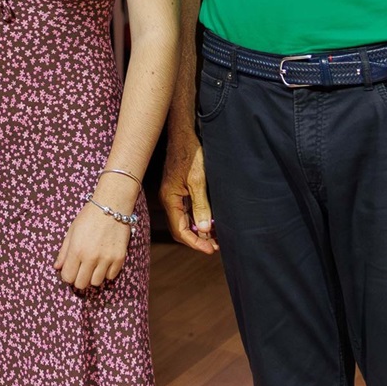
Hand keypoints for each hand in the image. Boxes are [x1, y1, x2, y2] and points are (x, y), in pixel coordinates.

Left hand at [55, 189, 132, 290]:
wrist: (111, 207)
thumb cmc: (88, 217)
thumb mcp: (71, 232)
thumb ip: (64, 252)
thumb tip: (57, 267)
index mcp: (76, 250)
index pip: (68, 277)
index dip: (67, 275)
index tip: (69, 270)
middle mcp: (91, 258)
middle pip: (81, 284)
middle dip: (78, 280)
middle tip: (80, 271)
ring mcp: (106, 259)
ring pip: (96, 283)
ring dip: (92, 277)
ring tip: (92, 266)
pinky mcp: (119, 259)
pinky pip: (110, 276)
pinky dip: (106, 273)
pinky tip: (104, 263)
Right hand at [160, 132, 217, 254]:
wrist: (183, 135)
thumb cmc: (190, 155)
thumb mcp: (198, 181)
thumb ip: (201, 206)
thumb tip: (203, 229)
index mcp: (170, 199)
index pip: (180, 230)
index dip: (195, 243)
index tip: (211, 250)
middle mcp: (169, 199)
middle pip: (181, 228)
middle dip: (197, 239)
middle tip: (216, 246)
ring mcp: (174, 194)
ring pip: (185, 220)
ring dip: (199, 230)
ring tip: (216, 236)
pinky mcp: (179, 189)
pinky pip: (186, 210)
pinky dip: (198, 218)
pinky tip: (210, 220)